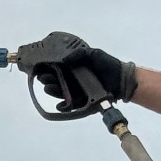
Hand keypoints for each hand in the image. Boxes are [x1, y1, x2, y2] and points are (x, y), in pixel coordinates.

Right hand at [17, 32, 136, 109]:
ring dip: (53, 91)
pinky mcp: (81, 101)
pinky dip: (64, 106)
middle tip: (42, 77)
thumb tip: (63, 59)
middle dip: (47, 79)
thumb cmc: (107, 65)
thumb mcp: (93, 54)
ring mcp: (75, 91)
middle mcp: (71, 79)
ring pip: (60, 92)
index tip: (40, 67)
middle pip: (55, 80)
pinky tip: (60, 105)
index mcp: (72, 68)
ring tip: (48, 88)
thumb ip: (78, 54)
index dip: (47, 68)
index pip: (55, 68)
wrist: (120, 80)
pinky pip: (70, 105)